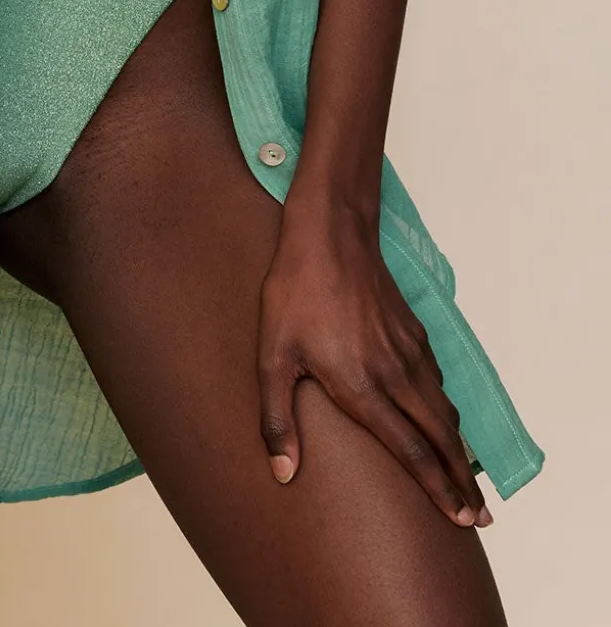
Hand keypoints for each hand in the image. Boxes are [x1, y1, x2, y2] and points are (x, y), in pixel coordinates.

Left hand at [257, 195, 491, 528]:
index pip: (411, 451)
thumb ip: (277, 418)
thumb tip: (282, 472)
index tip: (460, 519)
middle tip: (480, 518)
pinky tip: (445, 422)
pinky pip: (438, 382)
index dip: (438, 489)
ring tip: (469, 481)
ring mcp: (410, 352)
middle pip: (440, 439)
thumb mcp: (272, 356)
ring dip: (459, 449)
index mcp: (363, 387)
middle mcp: (396, 375)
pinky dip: (448, 412)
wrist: (330, 234)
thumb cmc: (295, 293)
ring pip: (444, 411)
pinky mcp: (414, 332)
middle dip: (462, 482)